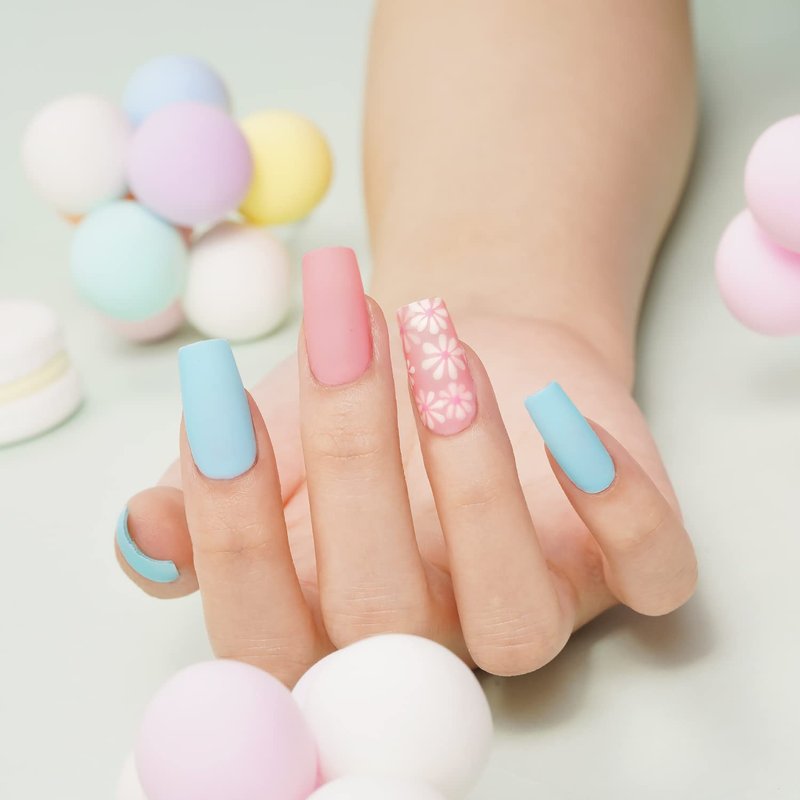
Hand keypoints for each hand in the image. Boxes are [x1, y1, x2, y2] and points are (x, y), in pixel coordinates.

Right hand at [116, 267, 695, 686]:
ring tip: (436, 347)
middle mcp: (429, 643)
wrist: (453, 347)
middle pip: (386, 616)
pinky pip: (650, 574)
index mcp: (327, 631)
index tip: (217, 403)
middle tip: (343, 333)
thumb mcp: (272, 441)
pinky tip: (561, 417)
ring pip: (516, 619)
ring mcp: (534, 609)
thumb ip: (206, 498)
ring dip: (472, 481)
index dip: (231, 529)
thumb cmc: (349, 409)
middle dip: (352, 463)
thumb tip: (145, 532)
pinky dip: (618, 508)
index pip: (264, 631)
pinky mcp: (624, 566)